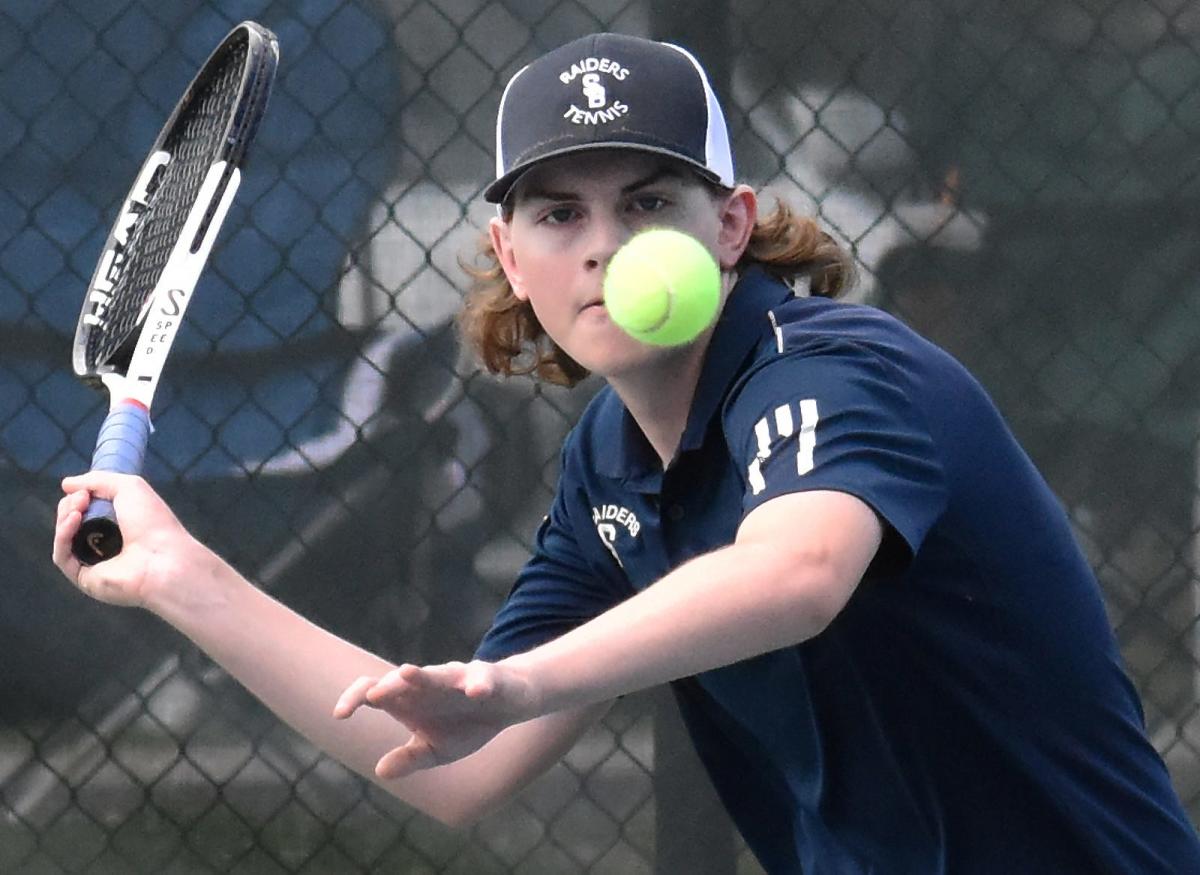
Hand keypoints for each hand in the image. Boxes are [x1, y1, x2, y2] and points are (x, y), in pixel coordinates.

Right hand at [52, 472, 195, 608]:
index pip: (87, 511)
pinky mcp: (85, 579)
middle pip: (72, 523)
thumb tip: (66, 484)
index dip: (79, 497)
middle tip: (81, 498)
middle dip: (70, 506)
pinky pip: (63, 557)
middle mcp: (107, 544)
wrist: (164, 558)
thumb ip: (97, 481)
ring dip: (64, 519)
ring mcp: (95, 563)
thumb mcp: (129, 487)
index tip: (83, 490)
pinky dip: (63, 537)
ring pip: (65, 539)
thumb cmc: (153, 522)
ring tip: (78, 508)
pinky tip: (73, 521)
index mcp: (120, 525)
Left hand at [333, 659, 541, 778]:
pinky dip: (477, 684)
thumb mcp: (437, 749)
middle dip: (388, 686)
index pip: (376, 692)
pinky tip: (475, 693)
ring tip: (407, 674)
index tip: (339, 716)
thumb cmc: (467, 723)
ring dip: (423, 675)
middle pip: (403, 681)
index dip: (356, 698)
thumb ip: (410, 758)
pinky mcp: (487, 678)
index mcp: (412, 700)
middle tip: (373, 697)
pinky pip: (481, 678)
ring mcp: (458, 678)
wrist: (509, 703)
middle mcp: (430, 684)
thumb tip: (380, 770)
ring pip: (438, 674)